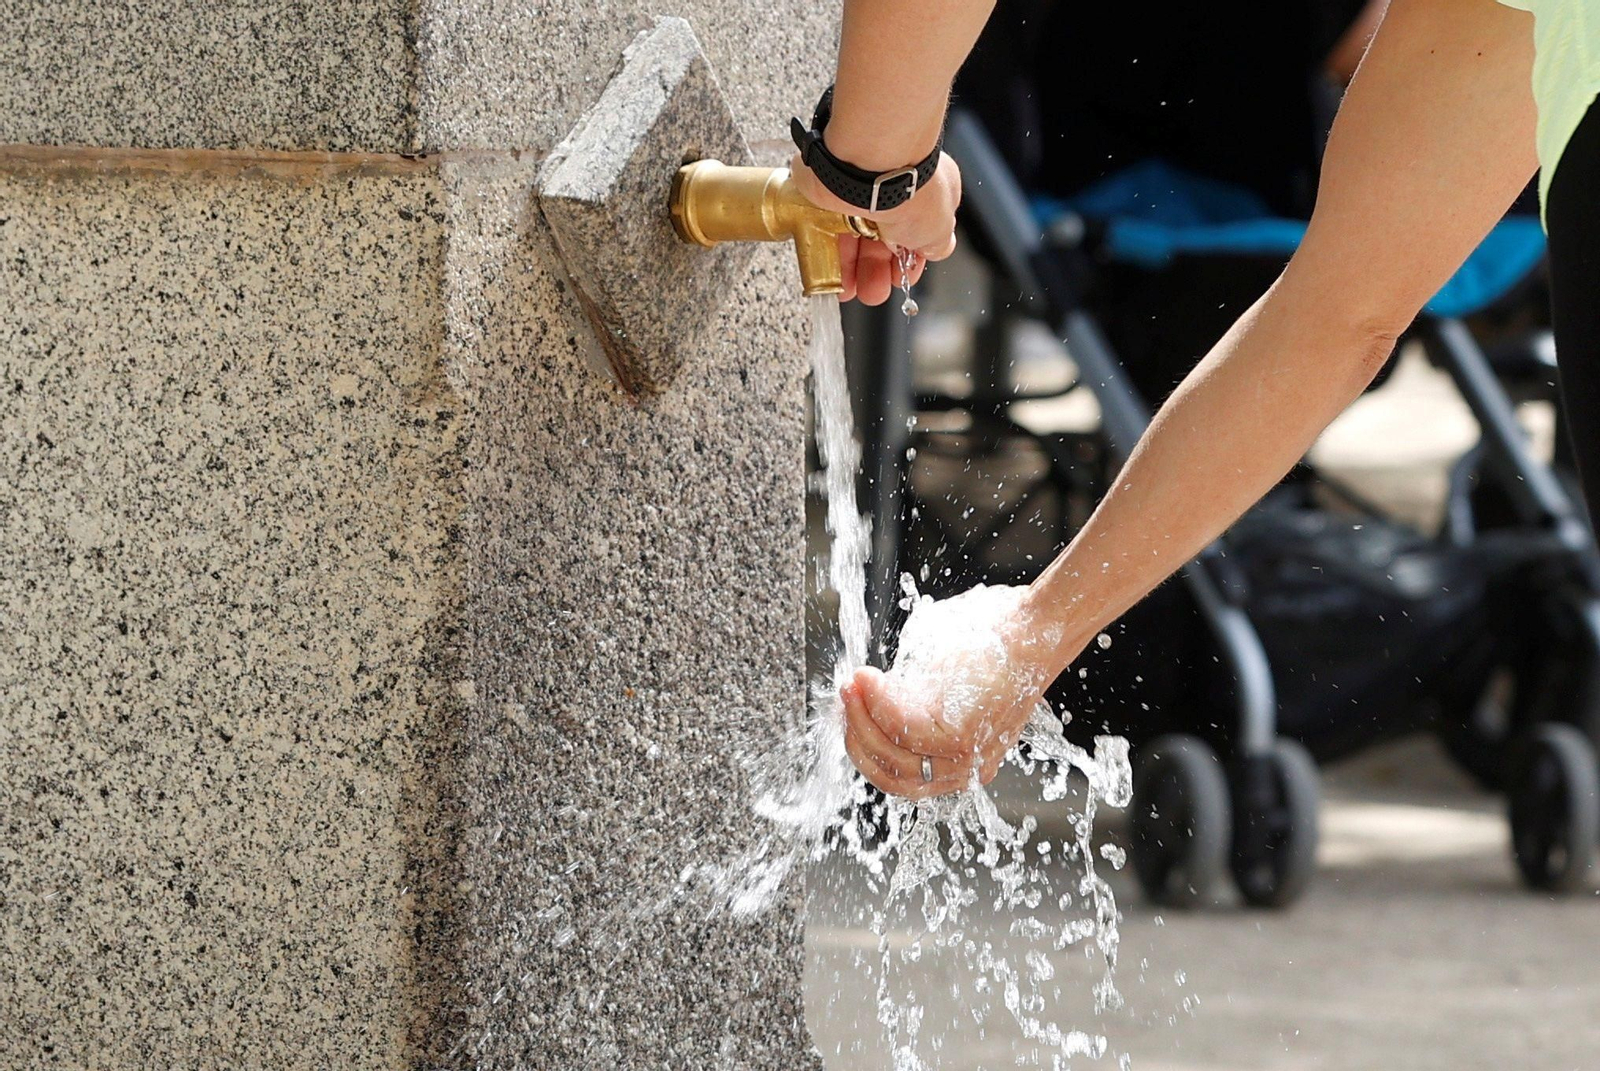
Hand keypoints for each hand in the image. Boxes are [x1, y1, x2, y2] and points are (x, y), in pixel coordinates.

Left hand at [790, 150, 962, 304]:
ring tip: (850, 291)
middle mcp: (892, 184)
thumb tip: (937, 249)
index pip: (917, 229)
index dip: (908, 259)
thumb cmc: (910, 189)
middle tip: (873, 292)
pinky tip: (828, 271)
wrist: (869, 165)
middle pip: (882, 236)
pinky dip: (827, 250)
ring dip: (851, 267)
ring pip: (853, 233)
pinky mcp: (829, 189)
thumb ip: (938, 242)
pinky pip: (826, 225)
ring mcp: (859, 186)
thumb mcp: (940, 228)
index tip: (902, 278)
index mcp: (926, 188)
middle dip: (877, 270)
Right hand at [839, 586, 1071, 798]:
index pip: (899, 778)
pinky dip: (875, 702)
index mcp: (960, 760)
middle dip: (856, 738)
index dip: (864, 747)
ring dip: (861, 718)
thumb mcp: (944, 682)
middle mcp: (965, 768)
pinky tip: (866, 678)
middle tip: (843, 698)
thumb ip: (911, 696)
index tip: (847, 713)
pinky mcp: (961, 735)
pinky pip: (903, 728)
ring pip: (893, 756)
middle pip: (892, 777)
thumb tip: (867, 689)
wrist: (1035, 629)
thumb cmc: (992, 646)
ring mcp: (965, 756)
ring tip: (851, 685)